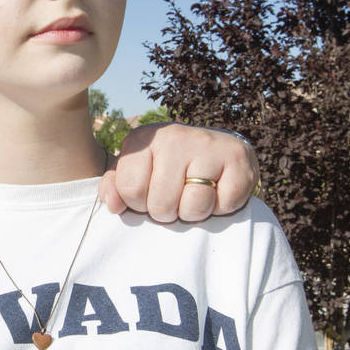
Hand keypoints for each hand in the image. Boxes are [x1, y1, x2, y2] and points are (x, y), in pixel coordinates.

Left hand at [98, 123, 259, 221]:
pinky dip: (221, 208)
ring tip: (195, 194)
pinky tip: (218, 190)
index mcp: (143, 138)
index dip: (139, 204)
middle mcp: (174, 136)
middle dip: (167, 212)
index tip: (149, 194)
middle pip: (161, 204)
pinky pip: (224, 205)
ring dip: (194, 213)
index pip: (129, 190)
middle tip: (176, 196)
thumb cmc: (169, 168)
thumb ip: (116, 187)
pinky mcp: (237, 158)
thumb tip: (112, 206)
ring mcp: (207, 145)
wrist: (218, 149)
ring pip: (193, 207)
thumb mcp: (137, 172)